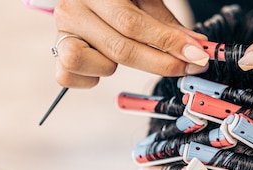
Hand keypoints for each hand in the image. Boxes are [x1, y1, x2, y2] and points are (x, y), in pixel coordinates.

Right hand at [53, 0, 209, 87]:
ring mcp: (62, 32)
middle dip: (161, 63)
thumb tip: (195, 49)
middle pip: (120, 49)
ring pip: (89, 63)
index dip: (168, 43)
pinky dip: (90, 78)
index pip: (133, 24)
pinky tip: (103, 64)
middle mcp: (72, 9)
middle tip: (188, 66)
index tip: (196, 55)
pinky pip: (67, 76)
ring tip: (123, 53)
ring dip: (112, 67)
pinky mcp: (56, 54)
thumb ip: (166, 25)